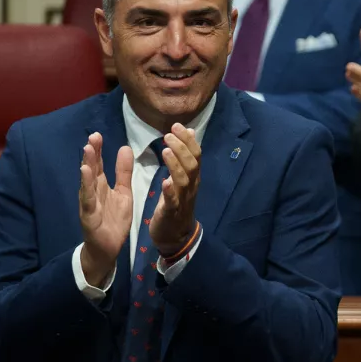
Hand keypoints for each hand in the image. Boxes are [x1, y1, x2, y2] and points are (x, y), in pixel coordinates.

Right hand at [79, 132, 133, 286]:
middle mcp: (93, 192)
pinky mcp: (89, 216)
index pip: (99, 164)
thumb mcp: (123, 193)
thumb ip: (123, 172)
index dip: (98, 150)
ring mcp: (89, 203)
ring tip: (88, 150)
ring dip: (87, 166)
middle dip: (92, 154)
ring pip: (87, 182)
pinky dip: (86, 187)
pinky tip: (85, 174)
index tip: (98, 134)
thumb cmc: (114, 219)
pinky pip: (88, 200)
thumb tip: (125, 148)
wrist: (108, 248)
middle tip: (93, 137)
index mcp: (102, 186)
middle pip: (91, 170)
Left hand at [148, 123, 201, 255]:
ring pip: (184, 180)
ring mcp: (183, 200)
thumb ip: (186, 156)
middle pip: (192, 165)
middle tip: (168, 134)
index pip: (195, 155)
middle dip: (181, 148)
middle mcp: (191, 187)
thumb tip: (191, 132)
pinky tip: (165, 181)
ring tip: (165, 150)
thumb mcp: (182, 178)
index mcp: (193, 178)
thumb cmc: (176, 204)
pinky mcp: (172, 212)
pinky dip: (170, 191)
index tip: (177, 125)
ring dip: (176, 164)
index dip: (188, 140)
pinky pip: (174, 201)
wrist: (175, 236)